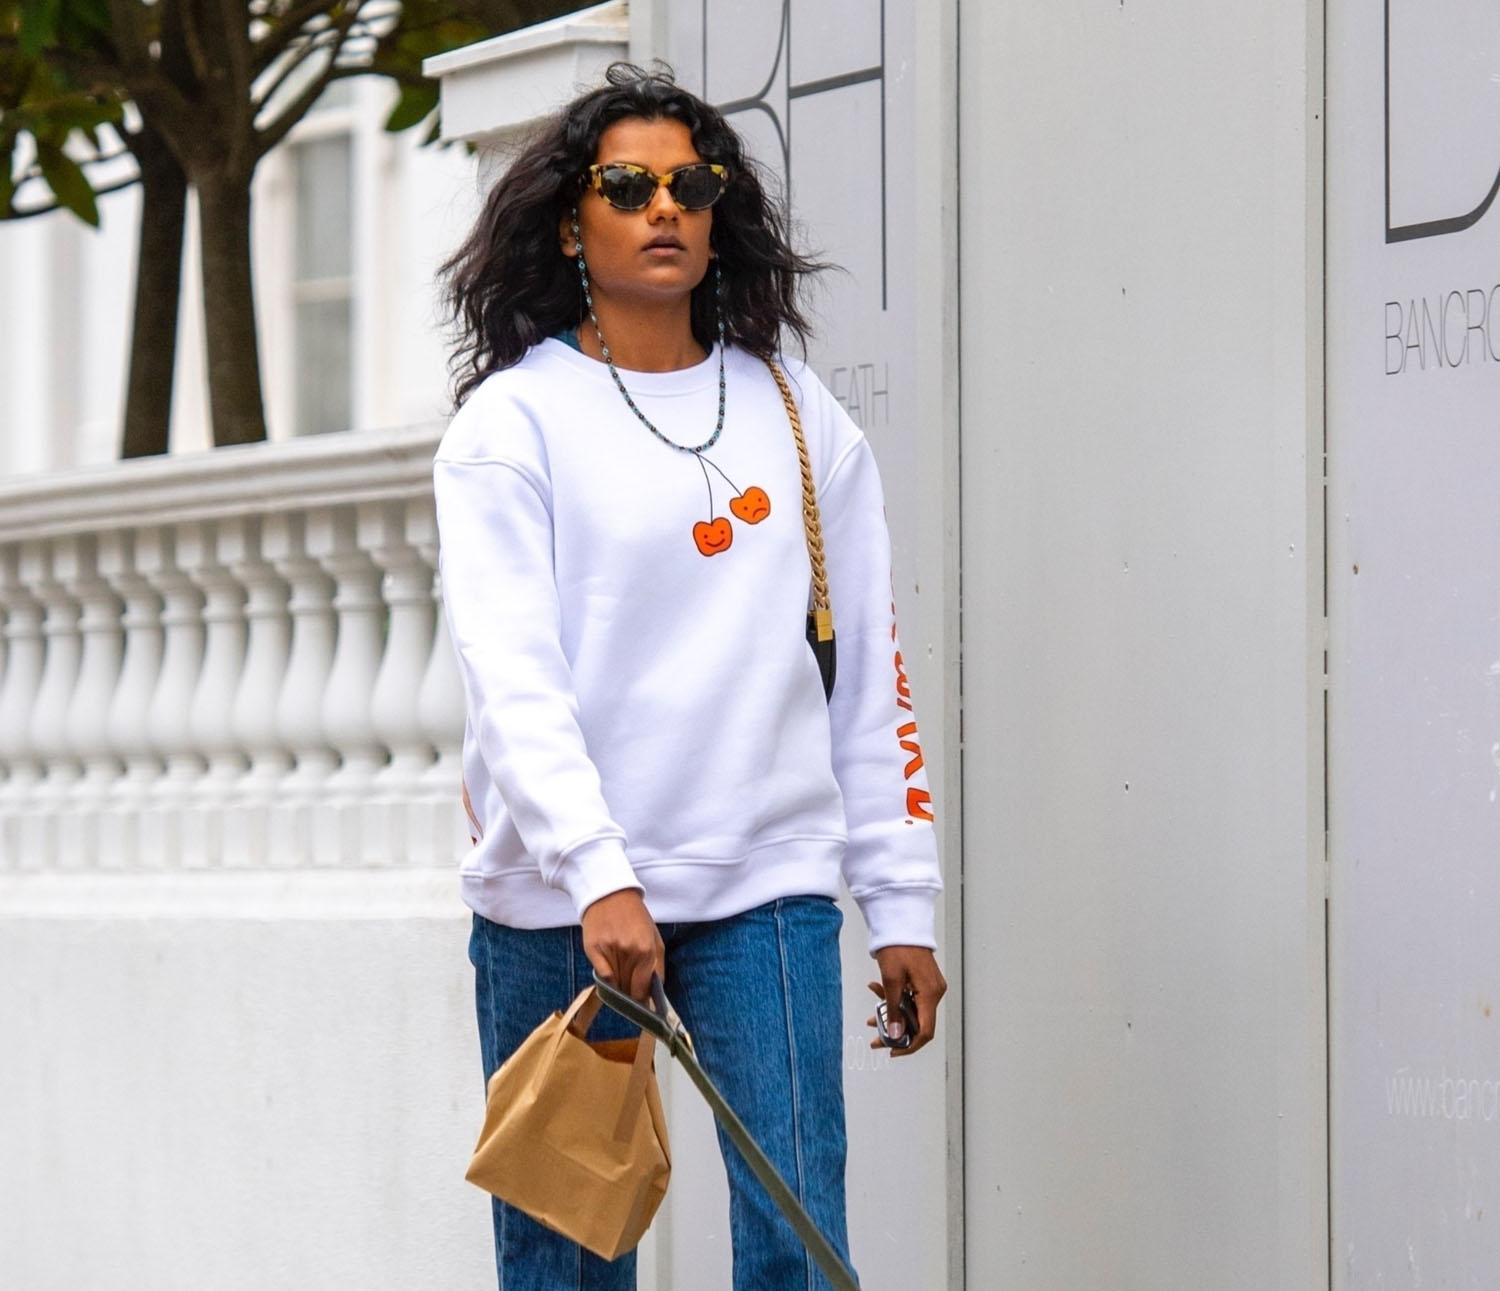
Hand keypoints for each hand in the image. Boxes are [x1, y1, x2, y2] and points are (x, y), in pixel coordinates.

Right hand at [581, 888, 663, 1003]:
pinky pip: (601, 976)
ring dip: (619, 985)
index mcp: (646, 949)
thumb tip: (655, 992)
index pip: (643, 988)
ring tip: (623, 975)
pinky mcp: (593, 949)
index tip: (642, 1004)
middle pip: (628, 989)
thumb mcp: (654, 937)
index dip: (642, 1000)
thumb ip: (657, 966)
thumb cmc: (635, 916)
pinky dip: (607, 980)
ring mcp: (609, 950)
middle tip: (632, 992)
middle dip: (631, 994)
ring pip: (615, 984)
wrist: (609, 894)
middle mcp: (628, 951)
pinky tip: (611, 974)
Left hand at [866, 946, 946, 1056]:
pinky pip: (911, 998)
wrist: (900, 921)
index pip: (925, 1031)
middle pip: (918, 1023)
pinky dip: (895, 1000)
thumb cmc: (897, 945)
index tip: (893, 1051)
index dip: (910, 1045)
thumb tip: (896, 1035)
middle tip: (876, 1037)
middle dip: (896, 1031)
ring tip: (872, 1016)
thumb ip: (894, 1010)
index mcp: (931, 993)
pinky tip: (877, 989)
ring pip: (912, 1011)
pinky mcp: (924, 980)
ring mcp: (931, 986)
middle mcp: (935, 991)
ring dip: (892, 1015)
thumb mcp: (891, 980)